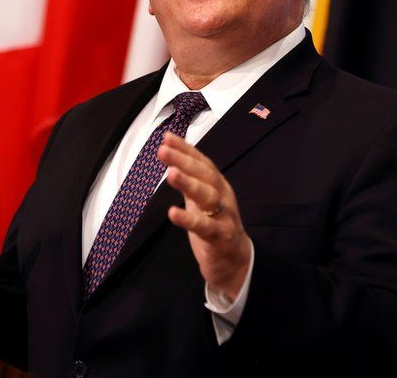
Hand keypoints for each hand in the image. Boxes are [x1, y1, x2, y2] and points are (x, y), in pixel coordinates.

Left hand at [158, 132, 251, 300]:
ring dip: (189, 184)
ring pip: (208, 197)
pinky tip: (172, 213)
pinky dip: (189, 220)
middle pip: (205, 174)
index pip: (202, 162)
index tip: (167, 137)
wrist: (234, 260)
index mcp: (217, 184)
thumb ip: (189, 178)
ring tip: (170, 173)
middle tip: (163, 150)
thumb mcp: (201, 198)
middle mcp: (223, 196)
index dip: (185, 149)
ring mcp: (225, 216)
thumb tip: (171, 154)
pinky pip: (205, 227)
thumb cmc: (214, 224)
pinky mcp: (222, 237)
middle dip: (183, 160)